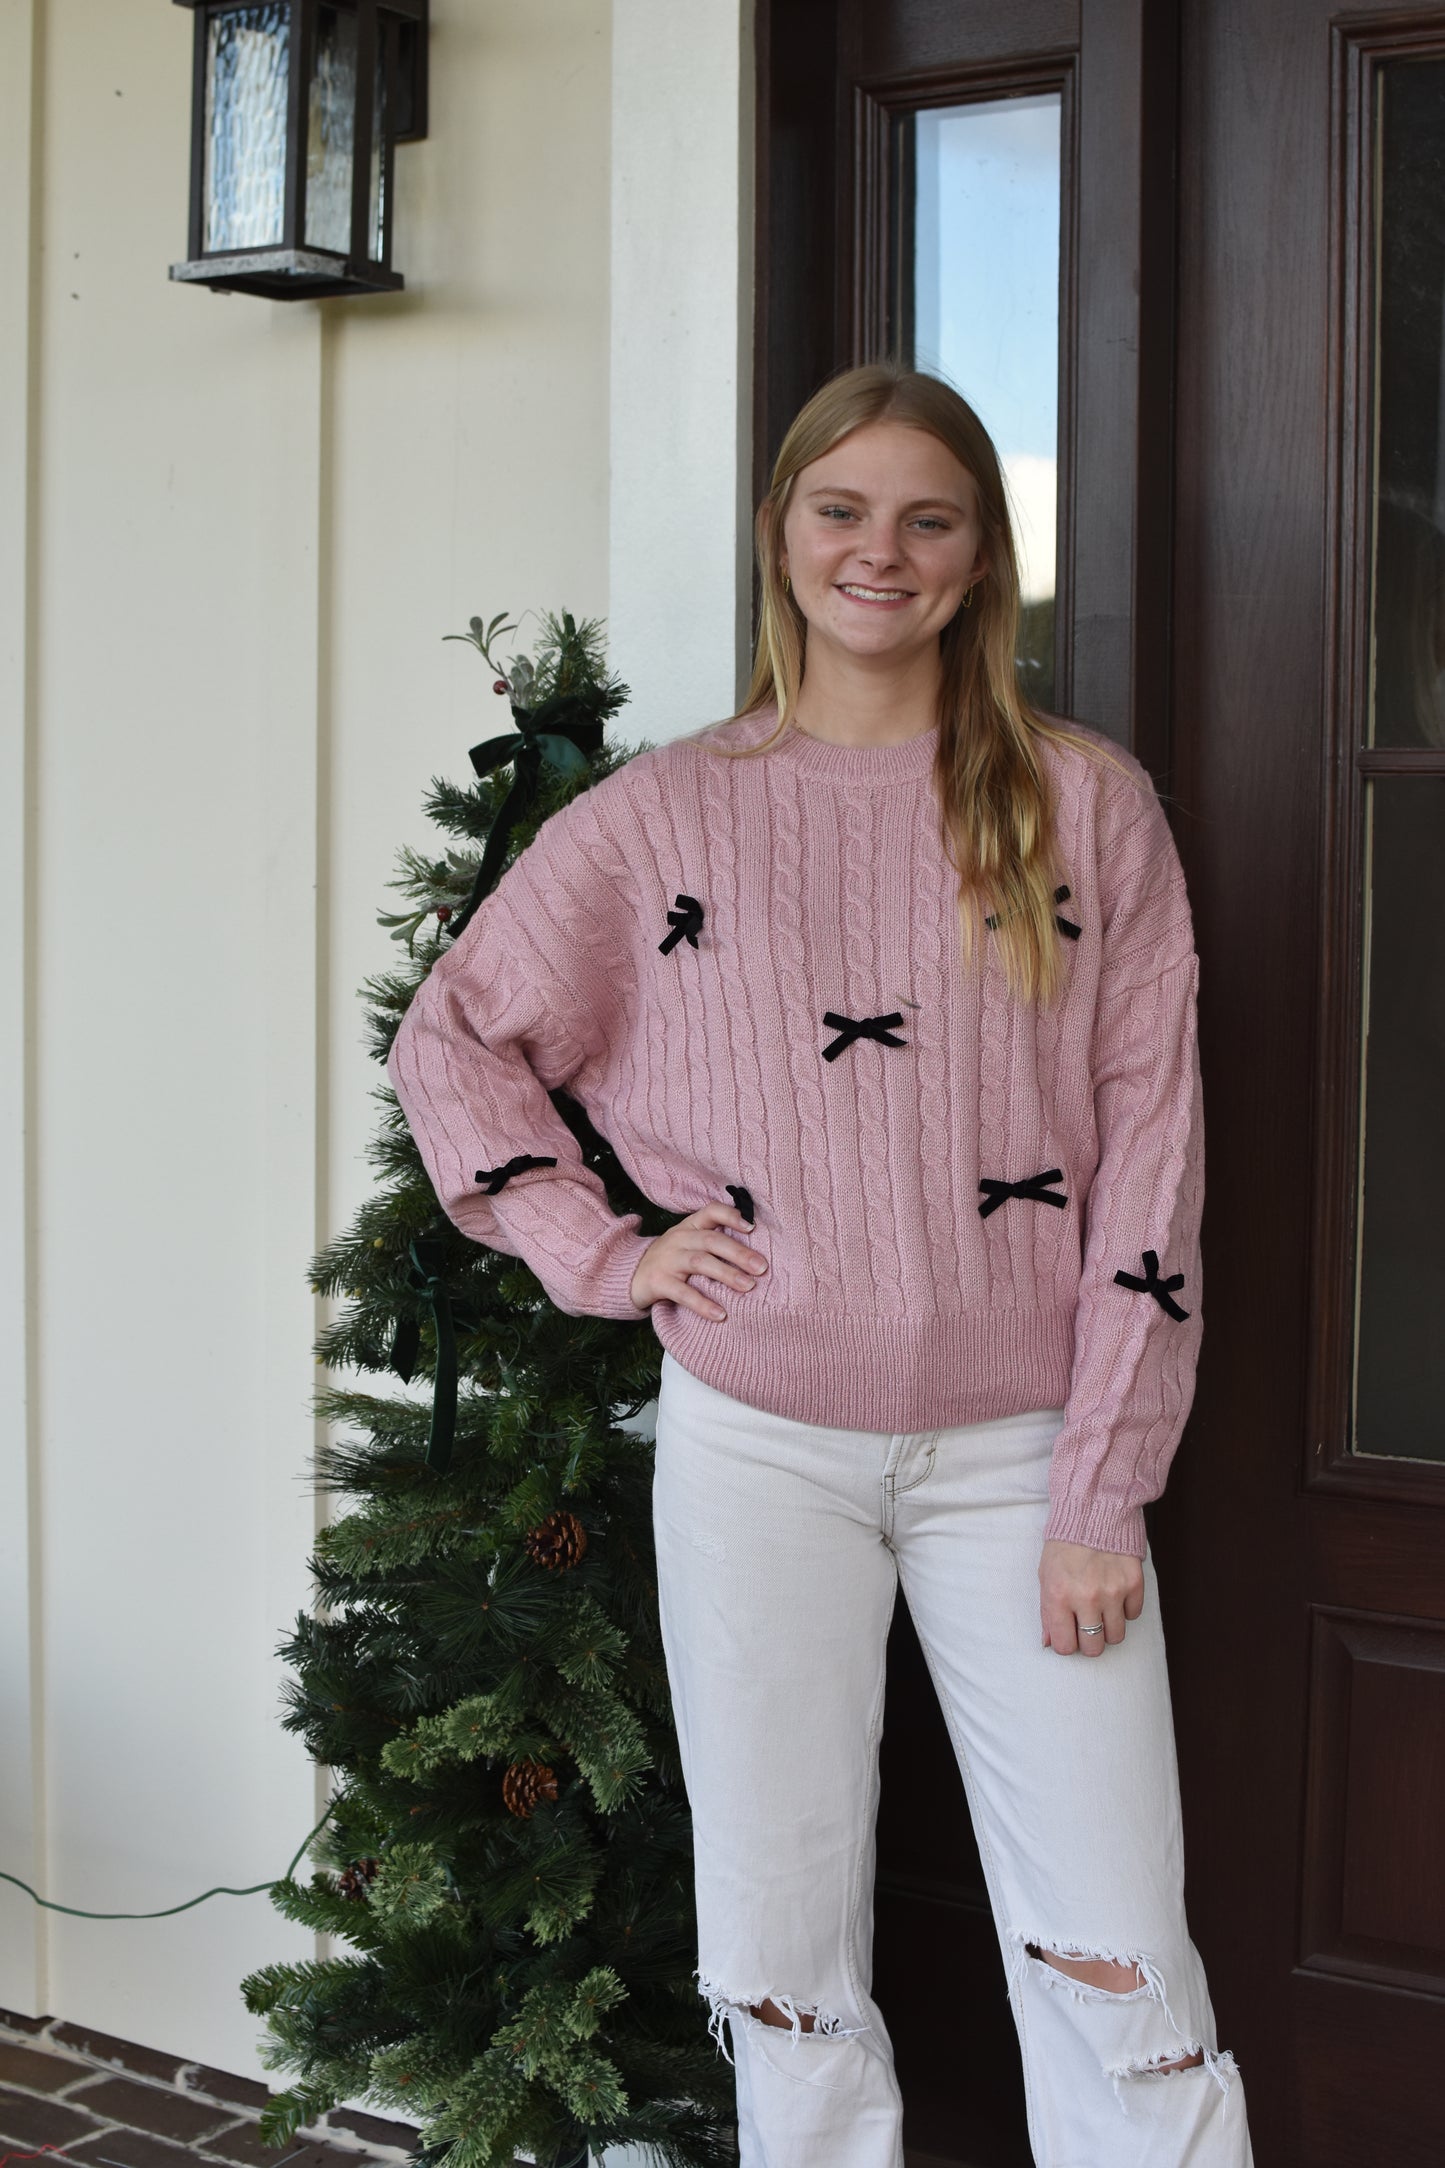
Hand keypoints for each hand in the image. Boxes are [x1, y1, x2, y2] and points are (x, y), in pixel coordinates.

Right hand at [628, 1201, 767, 1321]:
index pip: (711, 1211)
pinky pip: (683, 1293)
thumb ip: (714, 1241)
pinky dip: (702, 1304)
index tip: (752, 1228)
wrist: (630, 1274)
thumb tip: (755, 1252)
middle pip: (711, 1240)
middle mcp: (679, 1239)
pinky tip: (720, 1314)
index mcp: (689, 1226)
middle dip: (739, 1253)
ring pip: (700, 1262)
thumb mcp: (688, 1242)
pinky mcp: (659, 1282)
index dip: (731, 1216)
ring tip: (748, 1286)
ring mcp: (667, 1260)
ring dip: (726, 1274)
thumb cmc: (671, 1259)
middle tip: (762, 1267)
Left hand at [1038, 1538, 1143, 1656]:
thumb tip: (1049, 1642)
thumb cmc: (1064, 1545)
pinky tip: (1115, 1592)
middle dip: (1088, 1641)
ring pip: (1116, 1636)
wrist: (1093, 1512)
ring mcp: (1113, 1591)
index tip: (1068, 1634)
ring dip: (1108, 1628)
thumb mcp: (1046, 1576)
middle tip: (1086, 1624)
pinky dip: (1125, 1609)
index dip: (1066, 1643)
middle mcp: (1086, 1598)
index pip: (1065, 1646)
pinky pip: (1133, 1615)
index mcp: (1058, 1596)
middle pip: (1094, 1648)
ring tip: (1101, 1609)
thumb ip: (1047, 1612)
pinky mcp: (1134, 1583)